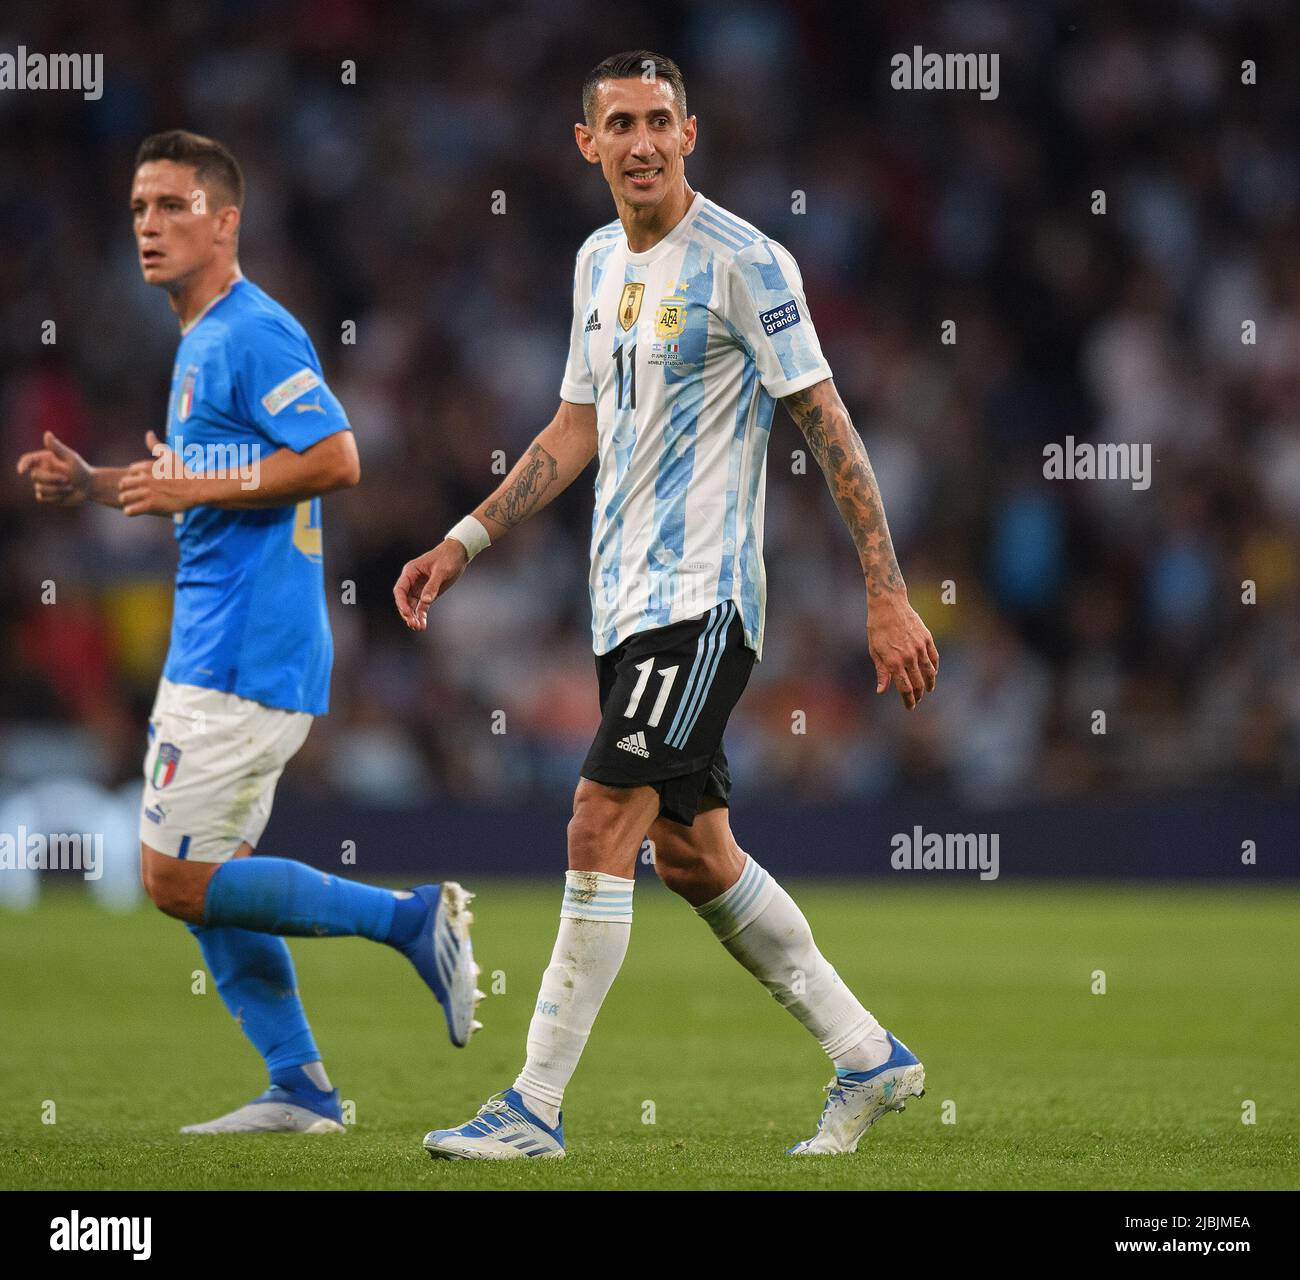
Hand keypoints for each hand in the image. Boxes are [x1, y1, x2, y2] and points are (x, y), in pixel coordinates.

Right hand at [15, 431, 91, 505]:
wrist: (89, 486)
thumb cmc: (81, 469)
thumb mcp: (70, 458)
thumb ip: (57, 448)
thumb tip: (47, 434)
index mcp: (44, 460)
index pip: (27, 460)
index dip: (22, 465)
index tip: (22, 471)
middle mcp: (41, 471)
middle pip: (35, 476)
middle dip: (51, 479)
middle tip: (66, 479)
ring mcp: (43, 484)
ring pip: (40, 489)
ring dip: (57, 489)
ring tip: (70, 487)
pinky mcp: (46, 496)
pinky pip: (42, 498)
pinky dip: (56, 497)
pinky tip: (66, 494)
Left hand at [117, 431, 199, 516]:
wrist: (196, 489)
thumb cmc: (184, 472)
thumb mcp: (170, 455)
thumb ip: (156, 446)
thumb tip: (148, 433)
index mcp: (146, 466)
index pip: (130, 471)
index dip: (135, 477)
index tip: (144, 481)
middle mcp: (145, 478)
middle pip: (123, 484)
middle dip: (126, 489)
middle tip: (134, 494)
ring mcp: (148, 491)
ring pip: (124, 497)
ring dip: (127, 501)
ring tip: (133, 503)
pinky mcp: (152, 504)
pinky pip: (131, 510)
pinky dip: (130, 511)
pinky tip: (135, 510)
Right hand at [393, 539, 469, 629]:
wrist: (459, 553)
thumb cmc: (448, 557)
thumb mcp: (441, 571)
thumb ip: (432, 585)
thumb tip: (425, 601)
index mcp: (410, 572)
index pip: (400, 590)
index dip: (401, 603)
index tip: (407, 613)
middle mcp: (412, 581)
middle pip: (404, 600)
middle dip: (407, 613)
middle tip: (414, 624)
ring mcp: (419, 588)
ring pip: (412, 605)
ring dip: (414, 616)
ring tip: (418, 627)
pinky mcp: (428, 593)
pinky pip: (422, 606)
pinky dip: (422, 615)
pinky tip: (423, 624)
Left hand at [868, 592, 938, 709]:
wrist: (889, 604)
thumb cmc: (877, 628)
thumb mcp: (874, 651)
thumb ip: (881, 672)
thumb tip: (882, 691)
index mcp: (894, 662)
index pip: (905, 688)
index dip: (908, 700)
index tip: (909, 707)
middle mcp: (909, 657)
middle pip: (918, 683)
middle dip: (918, 696)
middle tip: (916, 701)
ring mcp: (920, 648)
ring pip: (929, 672)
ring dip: (929, 684)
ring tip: (928, 690)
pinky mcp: (927, 639)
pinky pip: (934, 658)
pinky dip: (934, 668)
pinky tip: (933, 673)